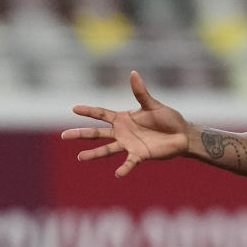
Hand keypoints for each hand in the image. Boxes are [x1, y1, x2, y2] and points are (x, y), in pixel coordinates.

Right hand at [61, 71, 189, 177]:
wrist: (182, 134)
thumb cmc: (168, 119)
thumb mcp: (153, 104)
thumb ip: (141, 92)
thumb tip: (133, 73)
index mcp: (124, 118)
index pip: (102, 114)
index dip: (88, 111)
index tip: (73, 108)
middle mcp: (122, 132)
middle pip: (98, 133)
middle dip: (81, 134)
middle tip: (64, 136)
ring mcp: (129, 145)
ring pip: (107, 149)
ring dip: (94, 154)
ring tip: (80, 157)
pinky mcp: (139, 155)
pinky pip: (129, 162)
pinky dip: (124, 168)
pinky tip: (117, 174)